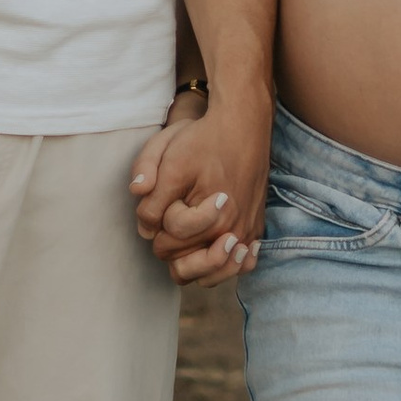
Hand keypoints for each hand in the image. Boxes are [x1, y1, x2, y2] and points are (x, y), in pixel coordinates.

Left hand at [129, 89, 269, 287]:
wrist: (243, 125)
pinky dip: (224, 267)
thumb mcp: (167, 157)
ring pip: (209, 275)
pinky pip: (236, 268)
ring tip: (189, 241)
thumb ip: (151, 195)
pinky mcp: (255, 231)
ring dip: (194, 262)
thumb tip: (144, 228)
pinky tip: (215, 250)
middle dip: (170, 241)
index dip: (157, 221)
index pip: (165, 242)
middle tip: (177, 212)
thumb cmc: (204, 140)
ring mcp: (247, 234)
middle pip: (182, 264)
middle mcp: (233, 230)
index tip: (169, 197)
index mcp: (211, 215)